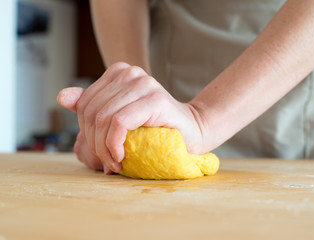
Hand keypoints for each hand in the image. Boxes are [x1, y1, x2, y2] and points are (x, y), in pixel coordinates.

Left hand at [57, 62, 205, 172]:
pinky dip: (114, 144)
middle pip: (91, 111)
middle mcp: (130, 73)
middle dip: (95, 143)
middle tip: (108, 162)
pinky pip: (119, 123)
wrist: (191, 132)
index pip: (84, 103)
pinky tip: (122, 157)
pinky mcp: (155, 100)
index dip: (86, 132)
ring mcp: (144, 83)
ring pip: (103, 118)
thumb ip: (92, 105)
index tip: (100, 152)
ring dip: (104, 149)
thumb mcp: (119, 116)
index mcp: (119, 72)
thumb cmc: (155, 127)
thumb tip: (62, 97)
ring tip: (116, 163)